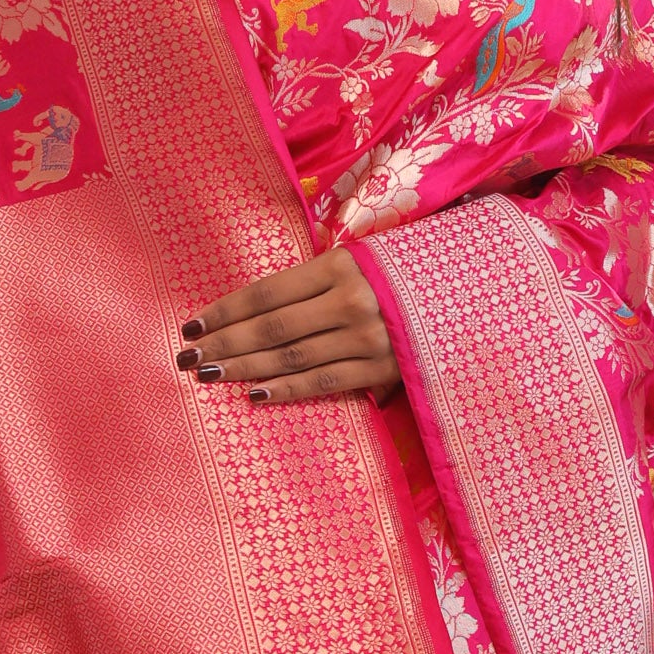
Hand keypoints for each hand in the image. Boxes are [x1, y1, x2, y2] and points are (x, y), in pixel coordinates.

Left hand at [176, 246, 401, 404]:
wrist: (466, 299)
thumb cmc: (401, 273)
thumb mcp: (360, 259)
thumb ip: (314, 279)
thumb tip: (255, 306)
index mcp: (341, 265)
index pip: (268, 293)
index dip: (227, 310)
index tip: (192, 325)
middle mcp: (351, 302)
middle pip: (272, 328)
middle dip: (224, 344)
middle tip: (187, 357)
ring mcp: (368, 340)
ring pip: (292, 358)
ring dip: (245, 369)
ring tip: (209, 375)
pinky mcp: (383, 371)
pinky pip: (324, 383)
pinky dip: (286, 390)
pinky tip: (254, 395)